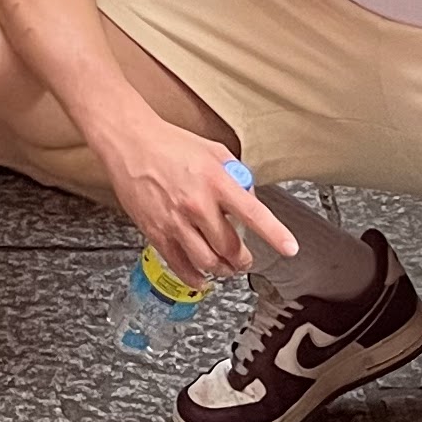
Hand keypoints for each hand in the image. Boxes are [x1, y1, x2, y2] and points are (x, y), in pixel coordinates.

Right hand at [93, 108, 296, 287]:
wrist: (130, 143)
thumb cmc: (171, 143)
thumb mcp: (215, 151)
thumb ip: (236, 175)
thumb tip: (251, 197)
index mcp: (216, 181)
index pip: (254, 213)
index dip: (275, 235)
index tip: (290, 248)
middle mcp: (197, 204)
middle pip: (230, 247)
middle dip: (243, 259)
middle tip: (245, 259)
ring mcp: (175, 221)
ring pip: (207, 262)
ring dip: (222, 270)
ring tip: (226, 268)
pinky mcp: (156, 232)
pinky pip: (180, 265)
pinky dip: (195, 278)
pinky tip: (202, 279)